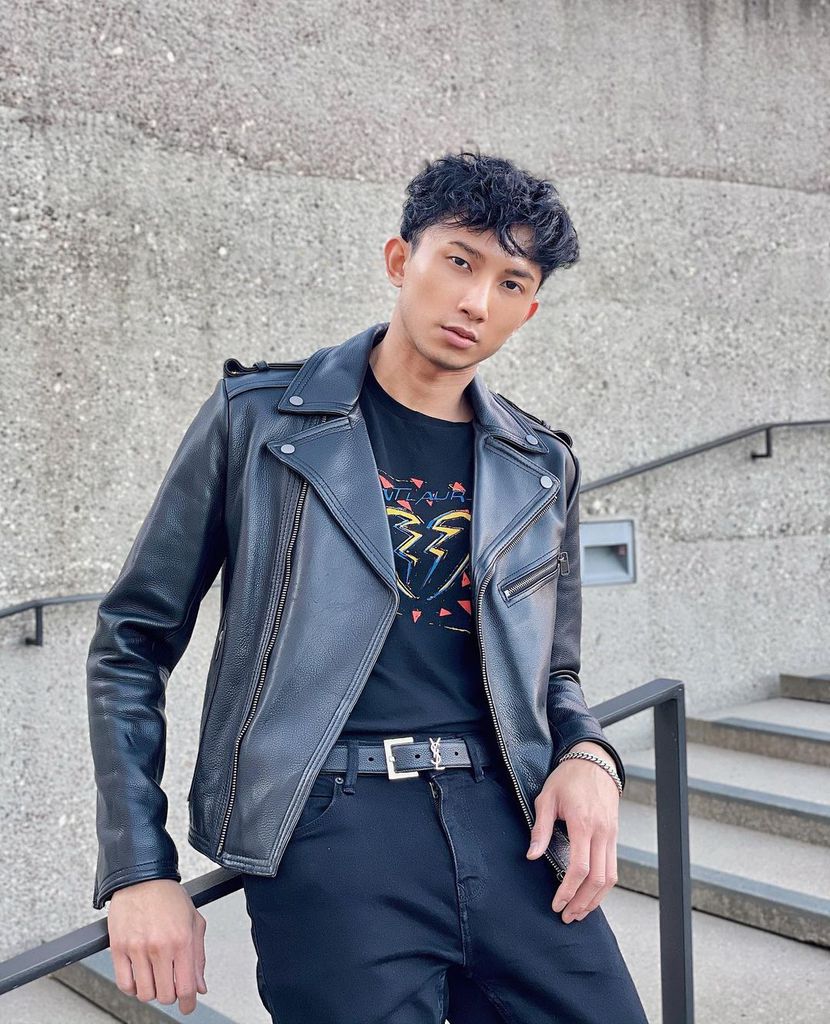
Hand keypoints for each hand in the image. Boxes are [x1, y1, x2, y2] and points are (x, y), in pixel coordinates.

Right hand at [107, 879, 207, 1014]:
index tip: (188, 1006)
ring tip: (155, 977)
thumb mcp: (194, 921)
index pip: (186, 987)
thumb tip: (200, 986)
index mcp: (182, 940)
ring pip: (144, 993)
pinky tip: (139, 976)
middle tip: (171, 984)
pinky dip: (132, 987)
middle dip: (170, 995)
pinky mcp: (119, 948)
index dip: (188, 1003)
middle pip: (165, 995)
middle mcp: (160, 946)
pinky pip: (124, 984)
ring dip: (151, 991)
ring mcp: (137, 948)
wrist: (142, 877)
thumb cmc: (168, 896)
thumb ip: (198, 957)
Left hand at [526, 741, 619, 922]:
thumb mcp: (547, 798)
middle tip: (567, 916)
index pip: (579, 868)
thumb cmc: (568, 777)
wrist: (594, 761)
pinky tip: (591, 894)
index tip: (557, 903)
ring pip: (609, 877)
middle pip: (597, 879)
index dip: (568, 890)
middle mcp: (601, 832)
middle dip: (582, 902)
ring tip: (579, 912)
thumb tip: (532, 856)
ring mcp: (611, 835)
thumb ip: (540, 828)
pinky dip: (603, 886)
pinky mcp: (614, 835)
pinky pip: (613, 867)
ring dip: (595, 899)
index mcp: (583, 823)